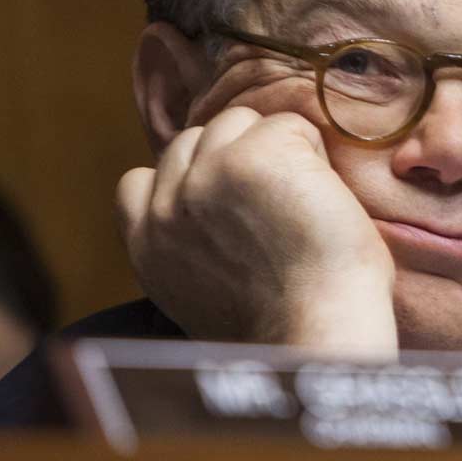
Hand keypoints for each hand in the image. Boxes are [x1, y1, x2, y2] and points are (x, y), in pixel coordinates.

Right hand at [115, 106, 396, 350]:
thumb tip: (211, 211)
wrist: (318, 337)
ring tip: (301, 204)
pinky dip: (314, 153)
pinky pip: (290, 126)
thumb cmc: (286, 326)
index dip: (188, 180)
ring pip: (240, 123)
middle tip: (278, 212)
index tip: (228, 207)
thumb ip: (187, 244)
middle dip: (237, 160)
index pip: (139, 180)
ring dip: (276, 150)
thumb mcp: (200, 293)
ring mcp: (207, 177)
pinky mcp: (255, 158)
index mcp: (145, 246)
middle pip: (197, 139)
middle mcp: (167, 208)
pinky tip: (322, 199)